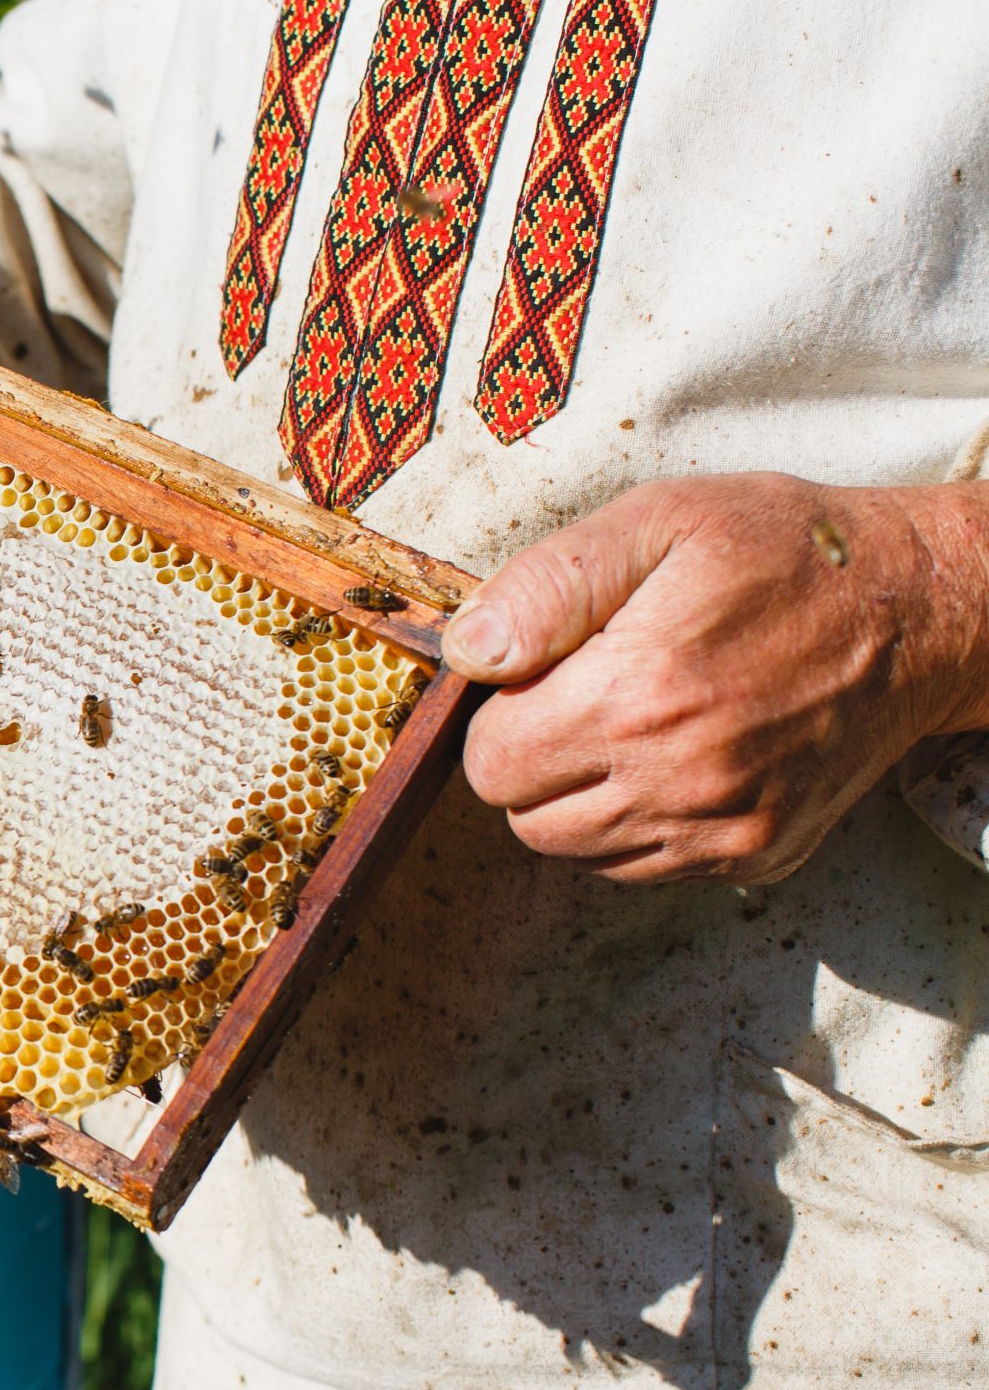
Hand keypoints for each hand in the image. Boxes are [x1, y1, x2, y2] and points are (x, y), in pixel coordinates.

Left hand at [443, 473, 988, 883]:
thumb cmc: (786, 554)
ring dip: (582, 797)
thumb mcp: (660, 521)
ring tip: (637, 722)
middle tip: (589, 696)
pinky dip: (640, 824)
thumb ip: (549, 586)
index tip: (546, 675)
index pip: (489, 763)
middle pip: (526, 819)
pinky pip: (647, 867)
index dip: (501, 715)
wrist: (919, 610)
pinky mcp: (759, 856)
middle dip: (534, 760)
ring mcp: (723, 831)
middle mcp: (679, 781)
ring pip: (580, 852)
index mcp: (638, 697)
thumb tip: (470, 650)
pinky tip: (678, 756)